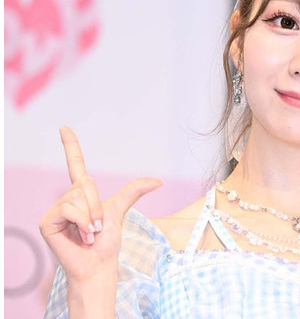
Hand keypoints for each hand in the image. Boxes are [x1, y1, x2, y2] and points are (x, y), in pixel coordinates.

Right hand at [39, 126, 161, 282]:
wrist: (99, 264)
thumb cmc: (107, 242)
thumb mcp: (121, 210)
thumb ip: (134, 191)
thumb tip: (158, 181)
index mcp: (82, 194)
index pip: (75, 164)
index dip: (71, 145)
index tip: (64, 127)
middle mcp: (67, 199)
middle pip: (86, 183)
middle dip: (98, 206)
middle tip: (98, 227)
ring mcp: (56, 210)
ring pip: (79, 196)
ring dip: (91, 217)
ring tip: (90, 233)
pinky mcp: (47, 221)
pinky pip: (70, 209)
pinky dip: (82, 222)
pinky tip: (82, 237)